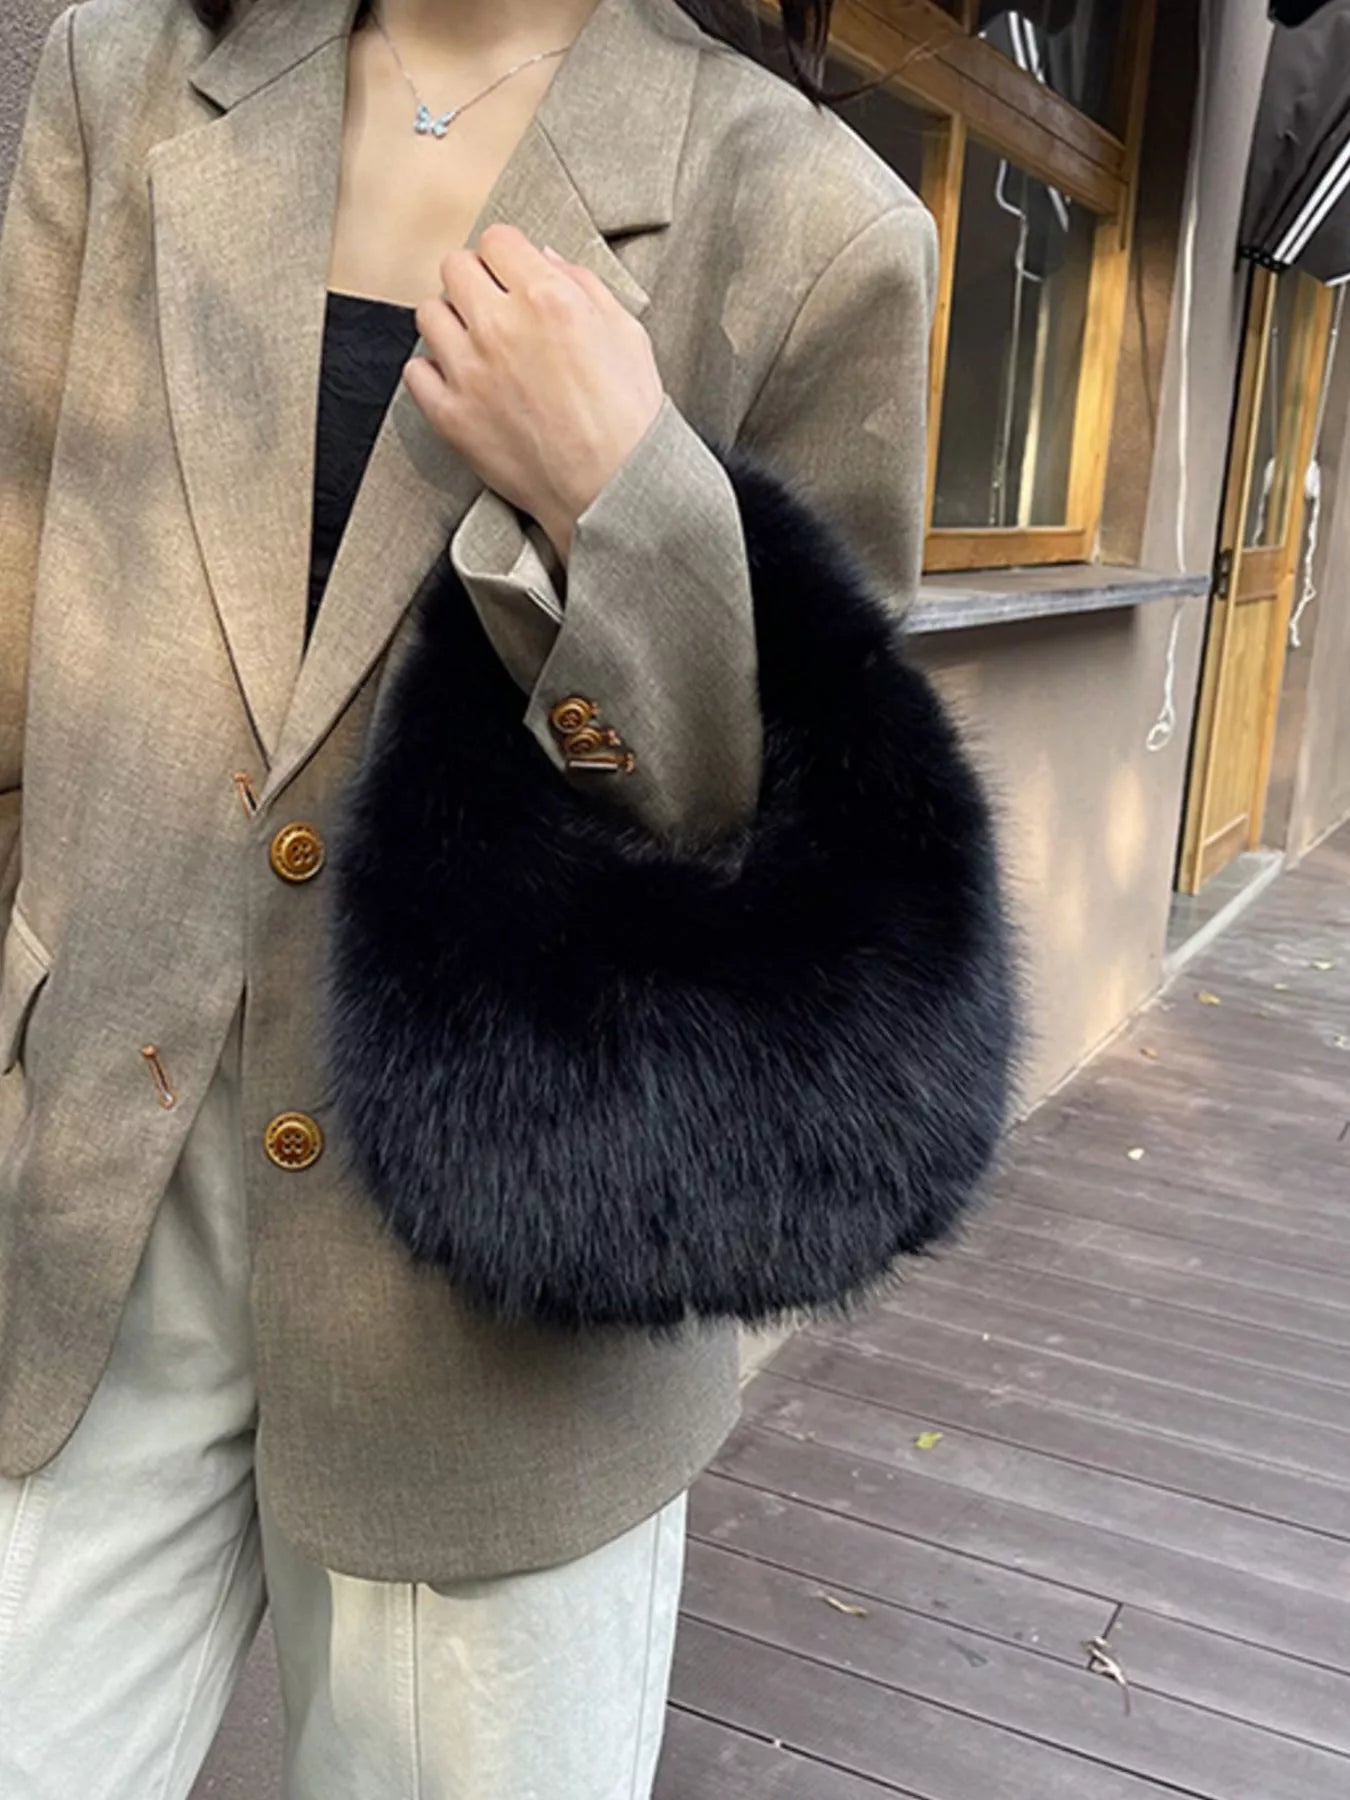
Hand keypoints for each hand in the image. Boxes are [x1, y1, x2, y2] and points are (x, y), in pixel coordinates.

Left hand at [403, 223, 664, 563]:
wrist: (614, 491)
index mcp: (548, 297)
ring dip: (451, 323)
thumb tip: (543, 256)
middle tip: (494, 309)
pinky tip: (461, 383)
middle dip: (476, 281)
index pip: (498, 240)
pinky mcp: (451, 416)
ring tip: (476, 346)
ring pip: (429, 314)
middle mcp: (501, 326)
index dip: (508, 257)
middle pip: (455, 267)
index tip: (514, 277)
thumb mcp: (626, 334)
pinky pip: (415, 372)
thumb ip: (583, 284)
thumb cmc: (628, 418)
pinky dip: (433, 373)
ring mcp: (470, 372)